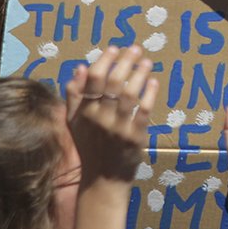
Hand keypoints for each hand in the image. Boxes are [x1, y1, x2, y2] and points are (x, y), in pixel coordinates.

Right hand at [68, 46, 159, 182]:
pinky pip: (144, 111)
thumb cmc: (89, 147)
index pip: (93, 80)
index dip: (104, 61)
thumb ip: (74, 96)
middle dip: (125, 62)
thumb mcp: (74, 122)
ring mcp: (119, 128)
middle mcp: (100, 118)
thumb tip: (81, 67)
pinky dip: (150, 94)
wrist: (103, 179)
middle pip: (113, 82)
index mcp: (84, 112)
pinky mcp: (135, 137)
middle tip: (135, 48)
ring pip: (130, 94)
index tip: (114, 48)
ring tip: (146, 62)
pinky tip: (153, 82)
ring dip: (140, 74)